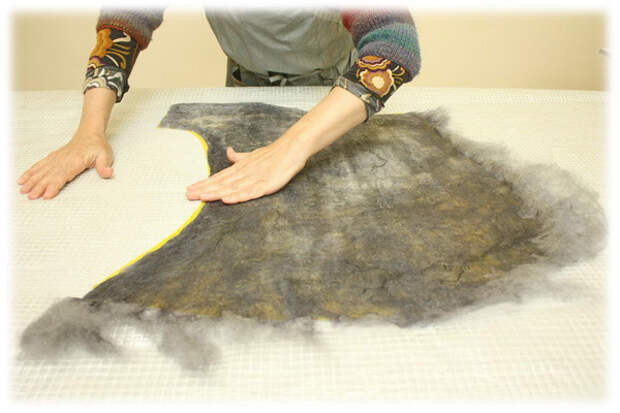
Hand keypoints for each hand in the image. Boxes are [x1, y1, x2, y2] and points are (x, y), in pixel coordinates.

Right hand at [17, 133, 113, 199]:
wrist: (90, 133)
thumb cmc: (98, 146)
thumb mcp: (105, 156)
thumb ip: (105, 166)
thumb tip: (108, 173)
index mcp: (75, 161)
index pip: (63, 175)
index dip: (54, 186)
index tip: (47, 195)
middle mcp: (63, 160)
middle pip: (49, 175)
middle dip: (39, 186)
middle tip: (31, 196)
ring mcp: (57, 158)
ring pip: (42, 171)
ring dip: (32, 181)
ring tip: (23, 190)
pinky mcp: (54, 158)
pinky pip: (40, 165)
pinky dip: (31, 172)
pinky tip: (23, 179)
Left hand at [186, 136, 308, 203]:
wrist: (292, 147)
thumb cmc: (273, 153)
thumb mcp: (253, 155)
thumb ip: (240, 157)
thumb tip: (228, 153)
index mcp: (241, 167)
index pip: (219, 176)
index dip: (204, 183)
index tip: (190, 189)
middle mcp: (245, 172)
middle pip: (222, 182)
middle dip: (205, 189)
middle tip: (188, 195)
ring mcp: (255, 178)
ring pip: (232, 187)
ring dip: (217, 193)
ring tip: (202, 197)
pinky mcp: (267, 184)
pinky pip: (251, 192)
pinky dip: (239, 196)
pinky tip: (228, 200)